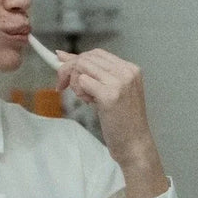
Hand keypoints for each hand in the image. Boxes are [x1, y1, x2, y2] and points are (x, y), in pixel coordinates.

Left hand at [54, 48, 167, 197]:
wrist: (135, 145)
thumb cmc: (122, 122)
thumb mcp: (110, 92)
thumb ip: (92, 74)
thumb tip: (63, 56)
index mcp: (130, 69)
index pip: (96, 53)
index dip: (76, 60)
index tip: (63, 69)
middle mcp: (126, 72)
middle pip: (86, 57)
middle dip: (69, 71)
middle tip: (63, 87)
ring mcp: (119, 82)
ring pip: (82, 67)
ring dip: (75, 83)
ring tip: (86, 99)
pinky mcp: (109, 95)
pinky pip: (81, 82)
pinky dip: (79, 92)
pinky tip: (90, 104)